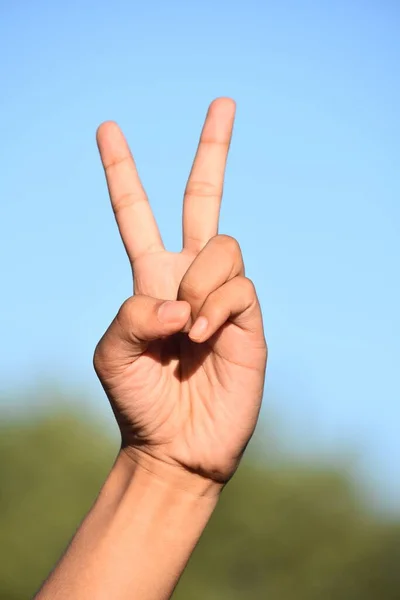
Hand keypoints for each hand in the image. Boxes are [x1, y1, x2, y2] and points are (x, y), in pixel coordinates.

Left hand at [94, 98, 266, 491]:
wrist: (176, 445)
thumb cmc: (139, 399)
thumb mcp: (112, 353)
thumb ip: (133, 314)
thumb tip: (182, 299)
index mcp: (151, 277)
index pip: (137, 213)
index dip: (123, 172)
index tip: (107, 129)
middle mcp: (190, 277)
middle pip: (206, 199)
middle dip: (213, 151)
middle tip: (223, 101)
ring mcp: (222, 295)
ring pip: (224, 247)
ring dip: (200, 284)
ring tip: (188, 329)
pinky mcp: (249, 318)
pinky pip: (239, 286)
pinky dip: (215, 307)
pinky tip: (203, 335)